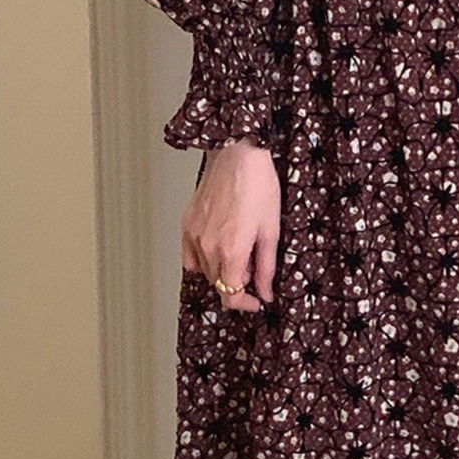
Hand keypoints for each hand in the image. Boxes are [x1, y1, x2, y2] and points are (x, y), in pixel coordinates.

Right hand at [182, 137, 279, 311]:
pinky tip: (218, 249)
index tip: (256, 300)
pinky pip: (190, 257)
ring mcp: (194, 235)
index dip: (245, 304)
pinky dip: (203, 261)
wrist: (237, 154)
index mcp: (231, 250)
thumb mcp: (271, 230)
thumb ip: (267, 267)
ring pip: (205, 272)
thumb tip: (266, 292)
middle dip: (239, 283)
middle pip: (219, 284)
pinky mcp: (187, 224)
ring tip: (240, 250)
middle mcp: (208, 246)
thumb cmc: (258, 185)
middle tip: (255, 265)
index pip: (230, 295)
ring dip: (223, 271)